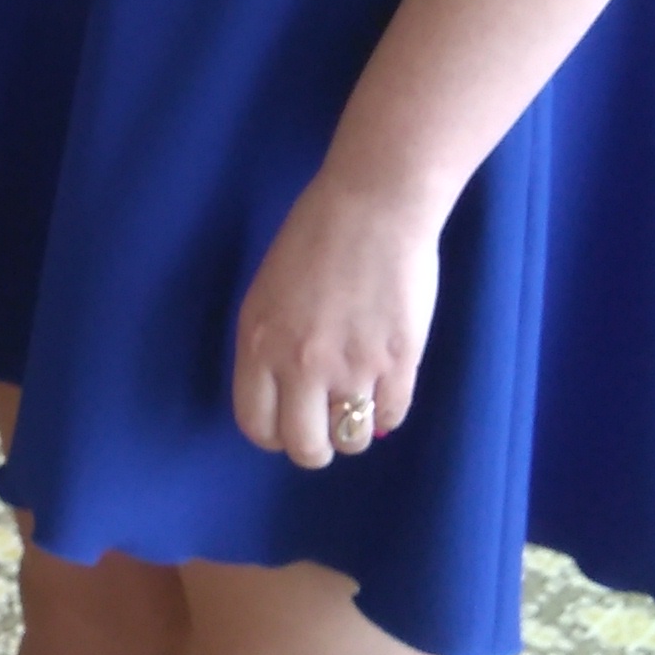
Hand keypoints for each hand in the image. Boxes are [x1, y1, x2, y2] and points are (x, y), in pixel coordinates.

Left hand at [231, 162, 442, 468]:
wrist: (373, 207)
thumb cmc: (314, 240)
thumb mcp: (268, 295)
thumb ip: (272, 346)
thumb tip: (292, 397)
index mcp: (259, 344)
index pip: (256, 425)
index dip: (274, 436)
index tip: (287, 427)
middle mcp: (300, 364)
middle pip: (304, 447)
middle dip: (314, 447)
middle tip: (325, 428)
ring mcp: (352, 366)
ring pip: (351, 438)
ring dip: (354, 431)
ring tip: (358, 407)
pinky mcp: (398, 362)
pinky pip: (392, 415)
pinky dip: (389, 412)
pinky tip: (386, 389)